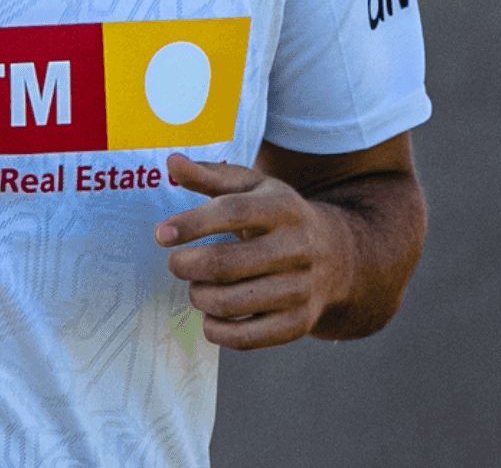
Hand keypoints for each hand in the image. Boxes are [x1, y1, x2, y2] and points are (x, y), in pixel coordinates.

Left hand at [157, 153, 354, 349]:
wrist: (339, 257)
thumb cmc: (278, 215)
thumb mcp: (252, 186)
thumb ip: (210, 175)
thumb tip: (171, 162)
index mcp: (283, 208)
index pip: (232, 213)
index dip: (192, 224)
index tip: (160, 235)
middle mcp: (297, 249)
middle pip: (227, 264)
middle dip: (187, 266)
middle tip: (176, 264)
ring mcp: (301, 289)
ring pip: (233, 303)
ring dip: (200, 297)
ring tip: (196, 287)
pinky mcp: (300, 323)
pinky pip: (248, 338)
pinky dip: (217, 331)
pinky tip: (211, 315)